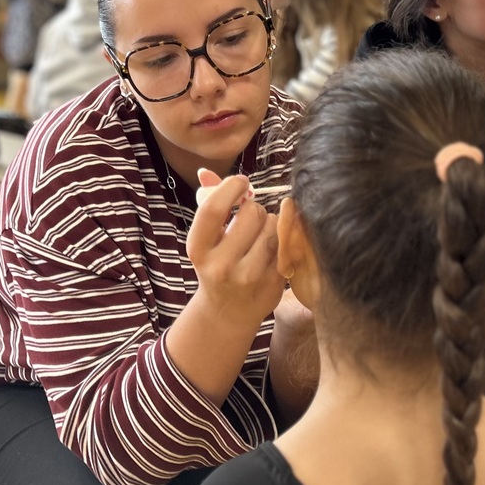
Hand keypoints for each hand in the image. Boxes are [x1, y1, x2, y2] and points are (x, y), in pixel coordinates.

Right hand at [187, 170, 282, 326]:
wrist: (226, 312)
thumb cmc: (215, 264)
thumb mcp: (205, 239)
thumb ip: (208, 203)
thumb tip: (206, 171)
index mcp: (198, 249)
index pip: (213, 208)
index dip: (231, 187)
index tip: (241, 183)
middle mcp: (220, 265)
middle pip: (251, 213)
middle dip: (255, 209)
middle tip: (251, 219)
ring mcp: (248, 278)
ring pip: (274, 228)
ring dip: (271, 224)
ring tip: (261, 236)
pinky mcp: (272, 285)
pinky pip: (287, 246)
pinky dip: (283, 242)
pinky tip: (272, 251)